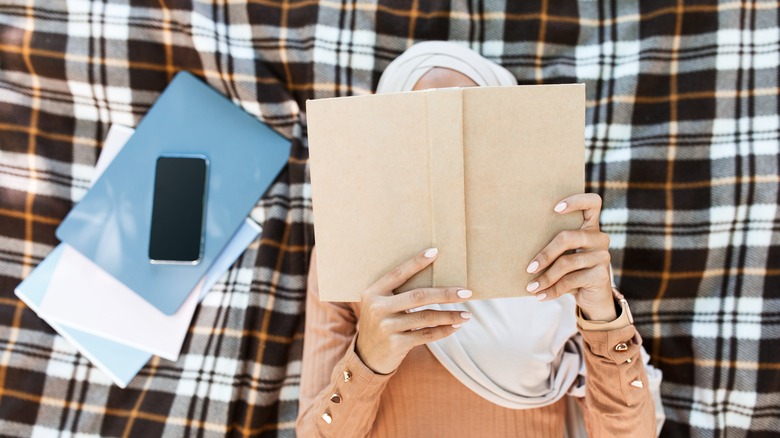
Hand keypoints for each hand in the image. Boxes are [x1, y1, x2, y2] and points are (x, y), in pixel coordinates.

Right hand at [355, 248, 472, 373]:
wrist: (366, 357)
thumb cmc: (381, 324)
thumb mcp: (380, 305)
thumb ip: (397, 293)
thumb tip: (434, 279)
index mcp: (373, 292)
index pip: (398, 273)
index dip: (416, 263)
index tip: (435, 252)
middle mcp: (378, 308)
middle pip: (418, 296)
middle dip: (446, 294)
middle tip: (467, 293)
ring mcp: (386, 327)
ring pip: (426, 317)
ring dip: (450, 315)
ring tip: (467, 314)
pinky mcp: (396, 344)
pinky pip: (426, 335)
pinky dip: (444, 330)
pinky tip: (456, 326)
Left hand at [524, 193, 615, 321]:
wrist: (593, 298)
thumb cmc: (572, 272)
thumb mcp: (564, 256)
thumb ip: (554, 246)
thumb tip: (519, 245)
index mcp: (590, 227)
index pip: (592, 203)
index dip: (575, 201)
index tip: (554, 208)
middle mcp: (600, 238)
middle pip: (568, 237)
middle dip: (545, 254)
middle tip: (529, 268)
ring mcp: (603, 256)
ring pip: (567, 262)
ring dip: (545, 277)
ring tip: (530, 287)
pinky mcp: (602, 275)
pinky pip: (570, 281)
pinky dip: (552, 290)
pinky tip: (540, 296)